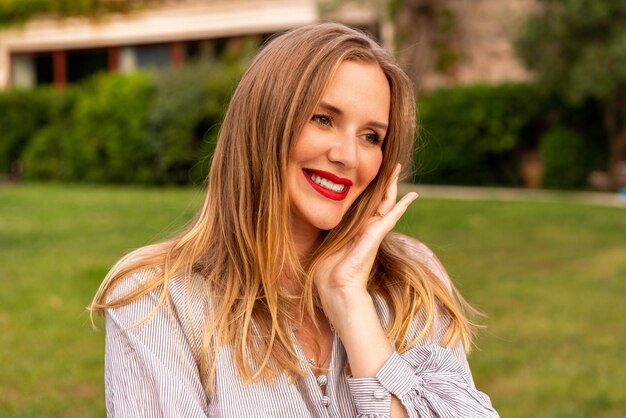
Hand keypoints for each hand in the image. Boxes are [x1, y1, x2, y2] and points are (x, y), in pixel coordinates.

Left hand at [315, 164, 417, 302]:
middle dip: (382, 180)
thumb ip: (325, 231)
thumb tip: (312, 220)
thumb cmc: (328, 272)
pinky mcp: (375, 235)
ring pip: (386, 201)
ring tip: (397, 167)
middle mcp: (366, 228)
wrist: (336, 288)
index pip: (363, 204)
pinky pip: (391, 216)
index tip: (366, 173)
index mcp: (354, 229)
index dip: (365, 188)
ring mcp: (373, 231)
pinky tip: (412, 195)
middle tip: (388, 164)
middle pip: (377, 198)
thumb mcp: (324, 244)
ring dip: (392, 184)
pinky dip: (402, 205)